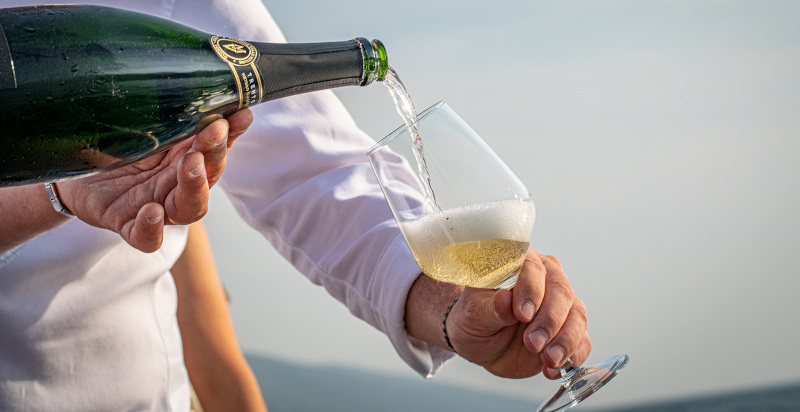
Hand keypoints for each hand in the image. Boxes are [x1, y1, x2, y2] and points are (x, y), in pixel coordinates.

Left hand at [58, 109, 252, 252]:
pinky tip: (152, 211)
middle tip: (214, 131)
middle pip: (209, 176)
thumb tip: (191, 79)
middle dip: (215, 153)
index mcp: (185, 160)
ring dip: (195, 186)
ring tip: (191, 163)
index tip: (239, 114)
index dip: (232, 134)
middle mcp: (177, 185)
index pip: (216, 148)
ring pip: (189, 208)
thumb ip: (168, 116)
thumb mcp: (141, 128)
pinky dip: (152, 228)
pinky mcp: (130, 227)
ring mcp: (158, 208)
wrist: (75, 178)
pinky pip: (147, 238)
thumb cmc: (114, 152)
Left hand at [445, 248, 591, 378]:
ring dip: (565, 340)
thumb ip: (490, 307)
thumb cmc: (475, 318)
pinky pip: (582, 340)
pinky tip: (552, 369)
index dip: (531, 290)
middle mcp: (546, 278)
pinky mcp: (569, 330)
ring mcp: (562, 305)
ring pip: (577, 315)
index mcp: (520, 264)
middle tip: (533, 342)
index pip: (533, 268)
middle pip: (561, 291)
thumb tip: (504, 300)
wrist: (482, 342)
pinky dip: (572, 356)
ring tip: (547, 359)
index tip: (522, 314)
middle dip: (550, 320)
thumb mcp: (474, 314)